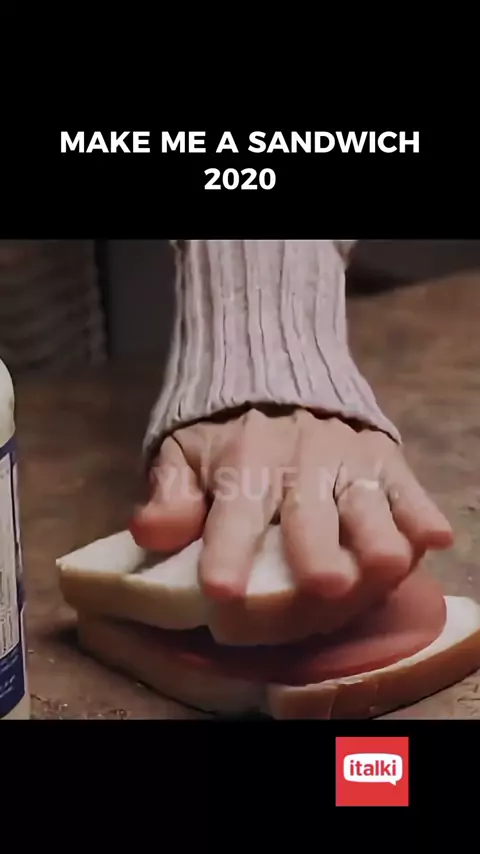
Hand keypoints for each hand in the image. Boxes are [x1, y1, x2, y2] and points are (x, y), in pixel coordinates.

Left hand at [131, 409, 452, 607]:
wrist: (277, 371)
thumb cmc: (226, 431)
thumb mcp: (184, 454)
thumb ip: (170, 496)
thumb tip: (149, 534)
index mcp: (243, 465)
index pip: (233, 515)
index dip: (227, 553)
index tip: (222, 590)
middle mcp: (299, 462)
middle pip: (311, 517)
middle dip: (317, 553)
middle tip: (326, 587)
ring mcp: (348, 461)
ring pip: (368, 506)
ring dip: (378, 537)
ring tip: (384, 566)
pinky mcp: (385, 460)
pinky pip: (409, 490)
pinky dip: (422, 514)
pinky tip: (434, 538)